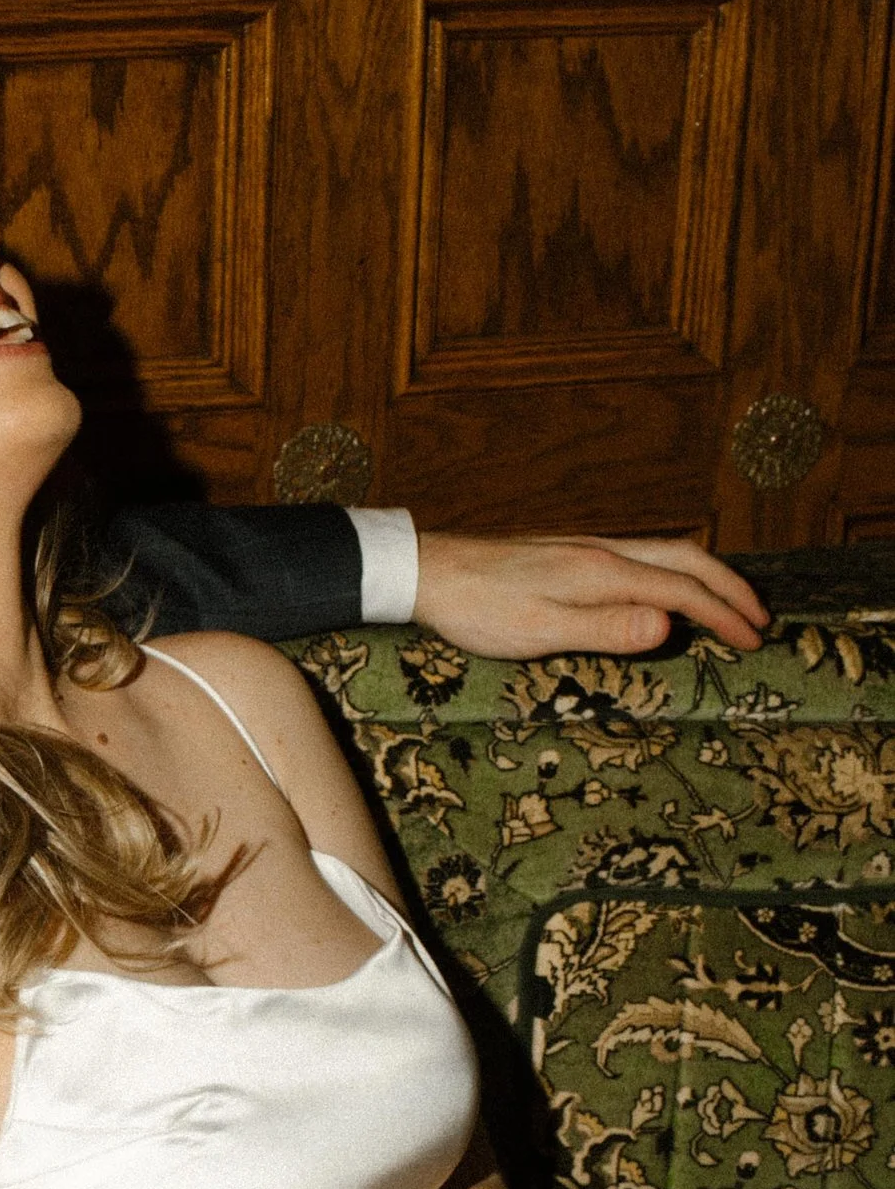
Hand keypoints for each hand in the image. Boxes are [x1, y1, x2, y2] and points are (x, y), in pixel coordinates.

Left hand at [411, 532, 764, 658]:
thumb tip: (670, 625)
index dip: (723, 615)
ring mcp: (587, 548)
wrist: (429, 572)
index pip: (683, 589)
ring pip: (666, 553)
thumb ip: (606, 628)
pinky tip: (665, 591)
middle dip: (730, 588)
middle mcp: (604, 551)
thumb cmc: (478, 608)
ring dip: (706, 577)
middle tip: (759, 619)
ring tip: (727, 605)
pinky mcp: (571, 554)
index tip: (753, 639)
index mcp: (603, 572)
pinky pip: (642, 558)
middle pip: (686, 559)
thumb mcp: (540, 629)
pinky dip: (674, 573)